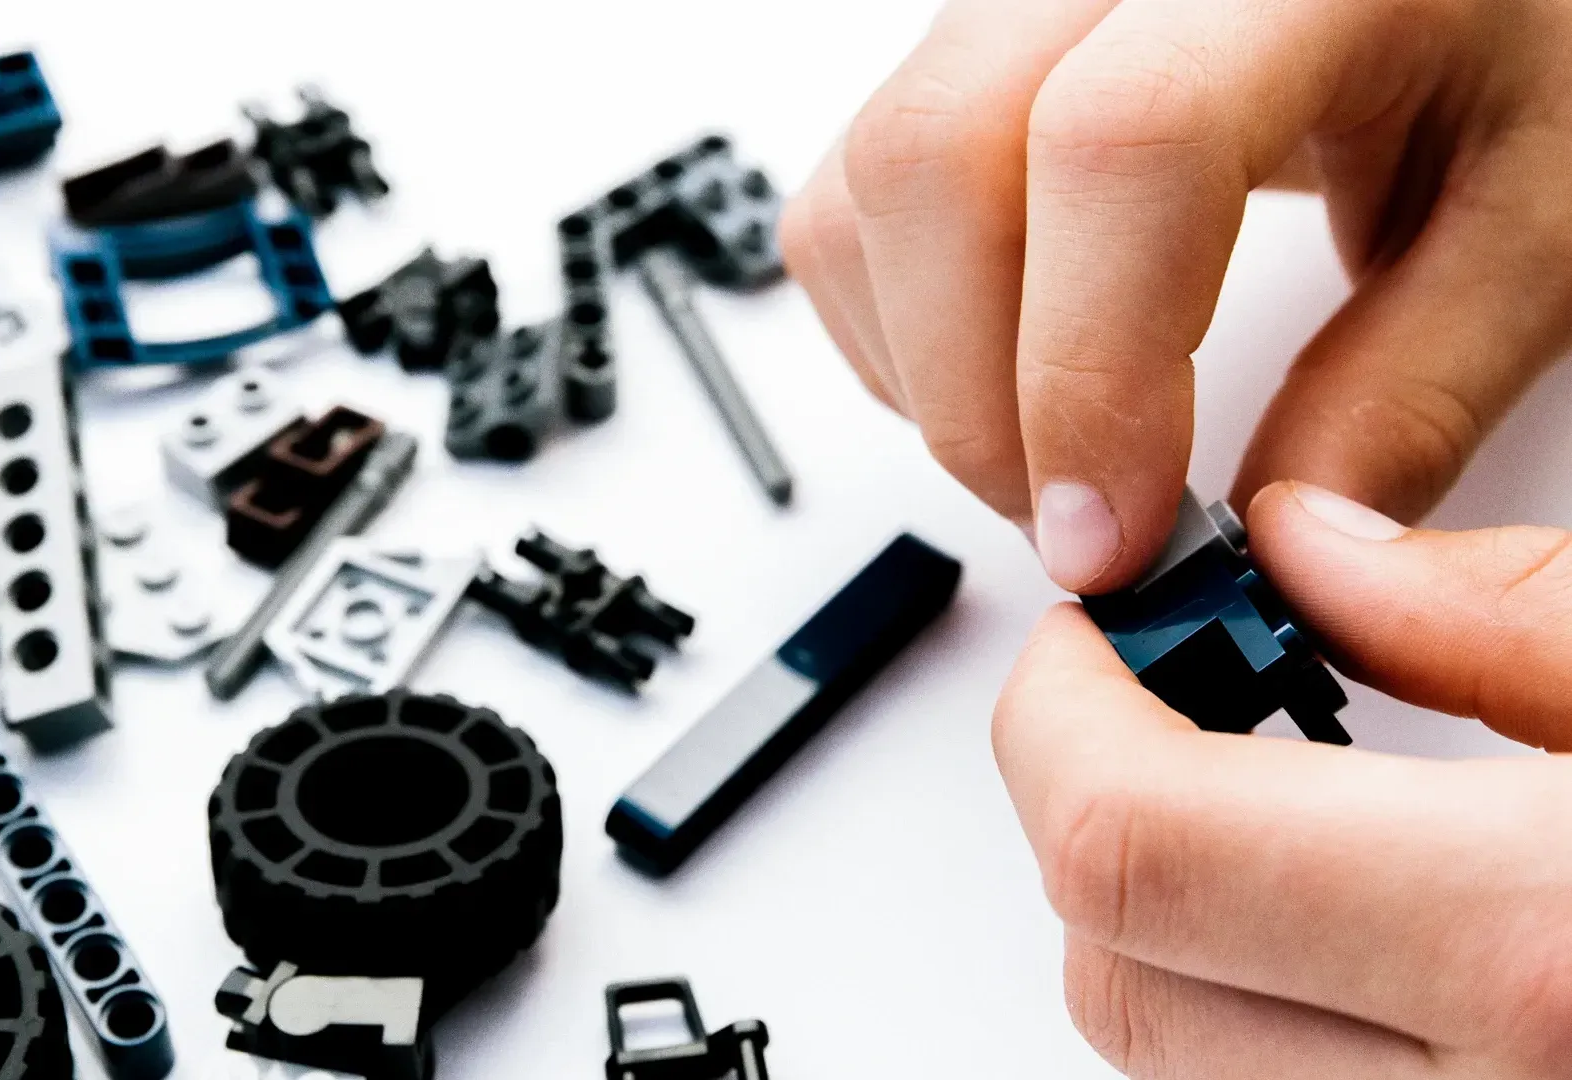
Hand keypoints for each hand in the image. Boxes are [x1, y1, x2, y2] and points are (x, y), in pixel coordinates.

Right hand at [782, 0, 1571, 591]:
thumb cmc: (1508, 61)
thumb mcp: (1523, 227)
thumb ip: (1405, 391)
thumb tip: (1270, 546)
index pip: (1125, 144)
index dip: (1090, 364)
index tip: (1118, 532)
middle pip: (940, 159)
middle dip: (982, 403)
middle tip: (1081, 525)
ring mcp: (1014, 2)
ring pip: (871, 190)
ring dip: (933, 376)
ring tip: (1055, 448)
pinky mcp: (952, 60)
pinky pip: (847, 207)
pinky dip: (897, 334)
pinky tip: (1007, 371)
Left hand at [992, 481, 1571, 1076]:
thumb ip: (1500, 614)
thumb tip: (1312, 552)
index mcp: (1529, 952)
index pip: (1129, 844)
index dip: (1059, 714)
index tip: (1088, 636)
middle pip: (1115, 976)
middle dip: (1095, 810)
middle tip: (1168, 700)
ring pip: (1178, 1057)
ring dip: (1168, 915)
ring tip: (1271, 799)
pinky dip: (1252, 989)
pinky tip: (1345, 909)